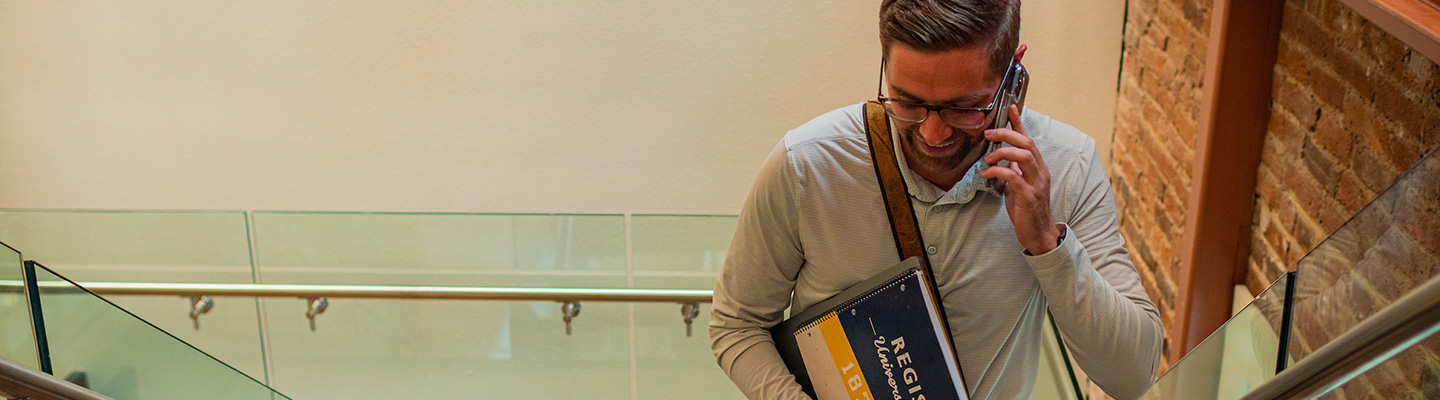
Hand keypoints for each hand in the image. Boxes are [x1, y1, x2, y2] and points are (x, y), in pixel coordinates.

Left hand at [979, 105, 1060, 254]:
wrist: (1038, 233)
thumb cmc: (1027, 209)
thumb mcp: (1018, 185)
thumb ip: (1012, 170)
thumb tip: (997, 159)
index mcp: (1038, 167)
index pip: (1029, 139)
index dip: (1019, 123)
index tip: (1010, 107)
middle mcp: (1040, 172)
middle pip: (1027, 143)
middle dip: (1006, 134)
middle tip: (988, 133)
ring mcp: (1036, 184)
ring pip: (1023, 156)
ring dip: (1001, 153)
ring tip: (987, 159)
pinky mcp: (1029, 196)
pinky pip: (1013, 176)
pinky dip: (997, 171)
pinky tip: (986, 174)